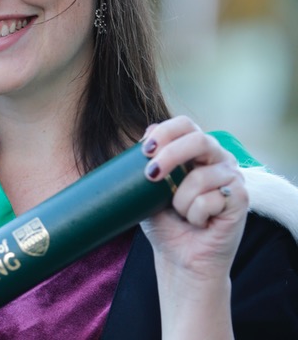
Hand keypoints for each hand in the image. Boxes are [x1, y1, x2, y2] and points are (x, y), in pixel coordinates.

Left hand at [139, 116, 248, 338]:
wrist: (179, 259)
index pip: (184, 124)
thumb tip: (142, 138)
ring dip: (180, 201)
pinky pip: (210, 199)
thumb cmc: (164, 221)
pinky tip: (201, 223)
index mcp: (195, 149)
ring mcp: (232, 176)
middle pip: (199, 139)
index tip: (144, 150)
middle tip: (152, 175)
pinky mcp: (241, 197)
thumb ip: (145, 162)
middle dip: (170, 155)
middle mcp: (217, 157)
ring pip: (200, 176)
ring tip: (183, 214)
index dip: (164, 131)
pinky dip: (196, 215)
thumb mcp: (147, 187)